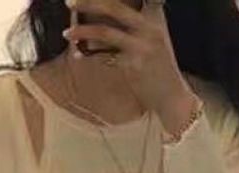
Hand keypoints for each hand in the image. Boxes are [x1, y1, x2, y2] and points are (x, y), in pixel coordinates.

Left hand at [63, 0, 200, 134]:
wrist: (171, 96)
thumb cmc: (157, 69)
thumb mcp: (150, 42)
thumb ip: (128, 30)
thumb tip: (96, 30)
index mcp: (154, 18)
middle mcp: (149, 28)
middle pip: (114, 7)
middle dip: (88, 2)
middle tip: (69, 2)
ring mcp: (142, 47)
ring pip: (105, 32)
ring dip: (83, 31)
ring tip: (67, 34)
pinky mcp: (134, 66)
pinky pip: (105, 57)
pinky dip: (90, 55)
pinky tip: (79, 55)